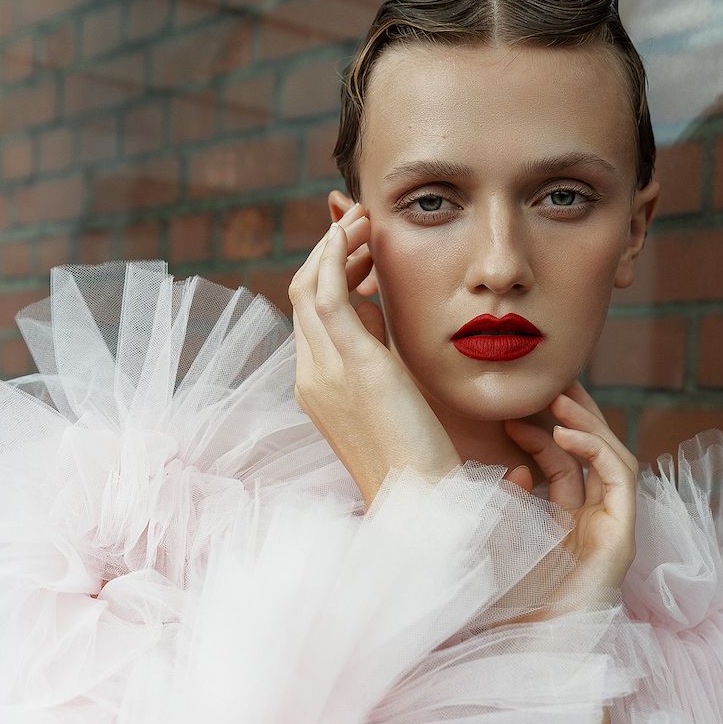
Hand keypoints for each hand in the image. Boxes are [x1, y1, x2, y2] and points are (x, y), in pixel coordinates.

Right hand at [288, 203, 460, 507]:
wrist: (420, 503)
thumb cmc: (418, 464)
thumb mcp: (393, 401)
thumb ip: (380, 358)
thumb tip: (380, 314)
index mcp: (319, 388)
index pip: (312, 316)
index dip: (331, 275)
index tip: (361, 254)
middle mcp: (312, 376)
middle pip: (302, 295)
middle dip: (328, 253)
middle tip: (359, 225)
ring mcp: (325, 370)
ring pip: (307, 287)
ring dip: (332, 246)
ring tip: (362, 220)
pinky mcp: (351, 364)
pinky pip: (325, 293)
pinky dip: (335, 256)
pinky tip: (356, 233)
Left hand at [503, 380, 638, 596]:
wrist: (530, 654)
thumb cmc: (509, 608)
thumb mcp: (498, 544)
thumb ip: (506, 508)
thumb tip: (514, 472)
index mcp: (566, 526)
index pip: (563, 466)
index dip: (541, 434)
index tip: (511, 413)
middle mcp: (594, 524)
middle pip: (592, 456)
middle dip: (574, 415)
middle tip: (548, 380)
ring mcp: (612, 529)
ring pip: (612, 458)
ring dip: (586, 423)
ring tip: (556, 396)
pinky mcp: (622, 536)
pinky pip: (620, 478)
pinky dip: (595, 449)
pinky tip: (565, 432)